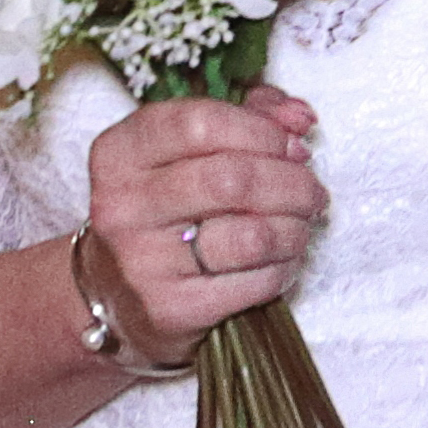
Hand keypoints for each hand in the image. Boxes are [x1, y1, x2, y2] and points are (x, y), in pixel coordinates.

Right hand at [71, 82, 326, 366]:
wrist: (115, 296)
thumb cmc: (164, 210)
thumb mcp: (185, 151)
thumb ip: (247, 117)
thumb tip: (300, 118)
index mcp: (118, 154)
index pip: (199, 124)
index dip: (262, 131)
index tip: (293, 146)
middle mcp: (121, 206)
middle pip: (232, 180)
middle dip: (292, 183)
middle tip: (313, 191)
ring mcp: (143, 262)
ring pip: (252, 235)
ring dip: (295, 227)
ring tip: (301, 224)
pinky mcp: (170, 310)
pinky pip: (255, 282)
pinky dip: (285, 267)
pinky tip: (283, 260)